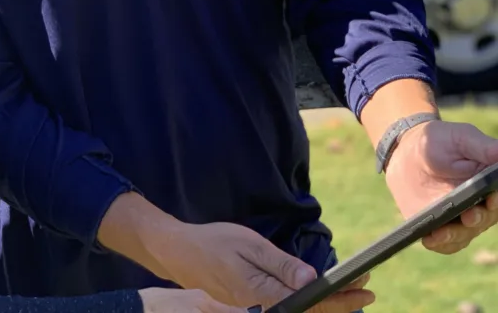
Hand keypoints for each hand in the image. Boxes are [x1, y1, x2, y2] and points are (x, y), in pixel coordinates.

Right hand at [143, 221, 375, 311]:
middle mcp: (263, 312)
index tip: (366, 285)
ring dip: (326, 307)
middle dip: (341, 305)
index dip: (342, 298)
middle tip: (368, 290)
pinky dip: (307, 306)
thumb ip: (281, 265)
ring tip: (351, 296)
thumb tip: (313, 280)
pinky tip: (317, 298)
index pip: (313, 303)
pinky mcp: (252, 310)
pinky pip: (287, 311)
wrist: (180, 253)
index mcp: (265, 297)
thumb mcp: (249, 245)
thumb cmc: (214, 243)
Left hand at [385, 119, 497, 253]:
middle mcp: (481, 207)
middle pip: (485, 219)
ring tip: (441, 231)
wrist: (407, 150)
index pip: (497, 199)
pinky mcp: (440, 227)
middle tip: (469, 215)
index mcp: (491, 186)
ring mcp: (461, 219)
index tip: (492, 198)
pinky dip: (439, 243)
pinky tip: (428, 238)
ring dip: (455, 234)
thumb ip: (482, 147)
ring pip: (465, 234)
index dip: (496, 201)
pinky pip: (444, 242)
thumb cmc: (440, 141)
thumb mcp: (461, 138)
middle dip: (477, 218)